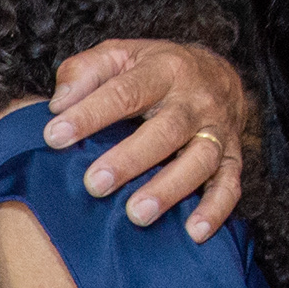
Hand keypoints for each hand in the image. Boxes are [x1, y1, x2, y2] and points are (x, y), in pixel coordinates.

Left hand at [45, 39, 246, 239]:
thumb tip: (59, 104)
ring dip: (169, 189)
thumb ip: (85, 71)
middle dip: (130, 160)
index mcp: (164, 70)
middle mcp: (195, 101)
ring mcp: (217, 131)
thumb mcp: (120, 55)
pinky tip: (193, 232)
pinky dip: (215, 210)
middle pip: (166, 131)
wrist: (218, 74)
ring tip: (137, 214)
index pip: (125, 91)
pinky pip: (230, 186)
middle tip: (94, 184)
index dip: (90, 114)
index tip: (55, 136)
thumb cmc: (155, 70)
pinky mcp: (232, 158)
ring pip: (199, 161)